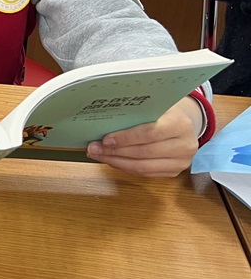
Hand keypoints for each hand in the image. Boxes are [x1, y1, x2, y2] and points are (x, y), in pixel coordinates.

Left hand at [86, 96, 202, 176]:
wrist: (185, 123)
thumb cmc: (164, 111)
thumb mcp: (154, 105)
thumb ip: (136, 112)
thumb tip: (104, 120)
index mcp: (180, 124)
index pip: (149, 133)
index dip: (125, 138)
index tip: (105, 139)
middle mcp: (185, 145)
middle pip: (144, 153)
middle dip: (115, 152)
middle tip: (94, 148)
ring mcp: (181, 162)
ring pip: (143, 167)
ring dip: (116, 162)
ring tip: (98, 155)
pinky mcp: (174, 172)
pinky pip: (145, 173)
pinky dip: (125, 167)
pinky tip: (111, 160)